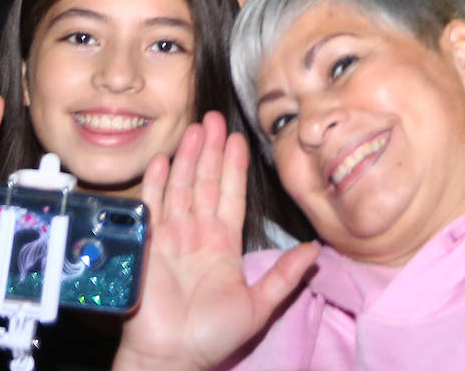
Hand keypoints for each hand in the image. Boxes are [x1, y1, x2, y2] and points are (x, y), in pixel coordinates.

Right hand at [115, 112, 317, 370]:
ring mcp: (172, 235)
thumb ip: (283, 277)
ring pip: (181, 186)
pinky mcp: (149, 242)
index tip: (238, 138)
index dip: (234, 166)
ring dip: (188, 157)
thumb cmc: (211, 336)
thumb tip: (316, 251)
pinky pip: (152, 205)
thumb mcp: (257, 306)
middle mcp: (197, 232)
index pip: (231, 194)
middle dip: (211, 149)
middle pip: (205, 181)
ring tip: (195, 129)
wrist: (170, 356)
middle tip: (215, 118)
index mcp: (223, 244)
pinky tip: (162, 160)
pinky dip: (156, 182)